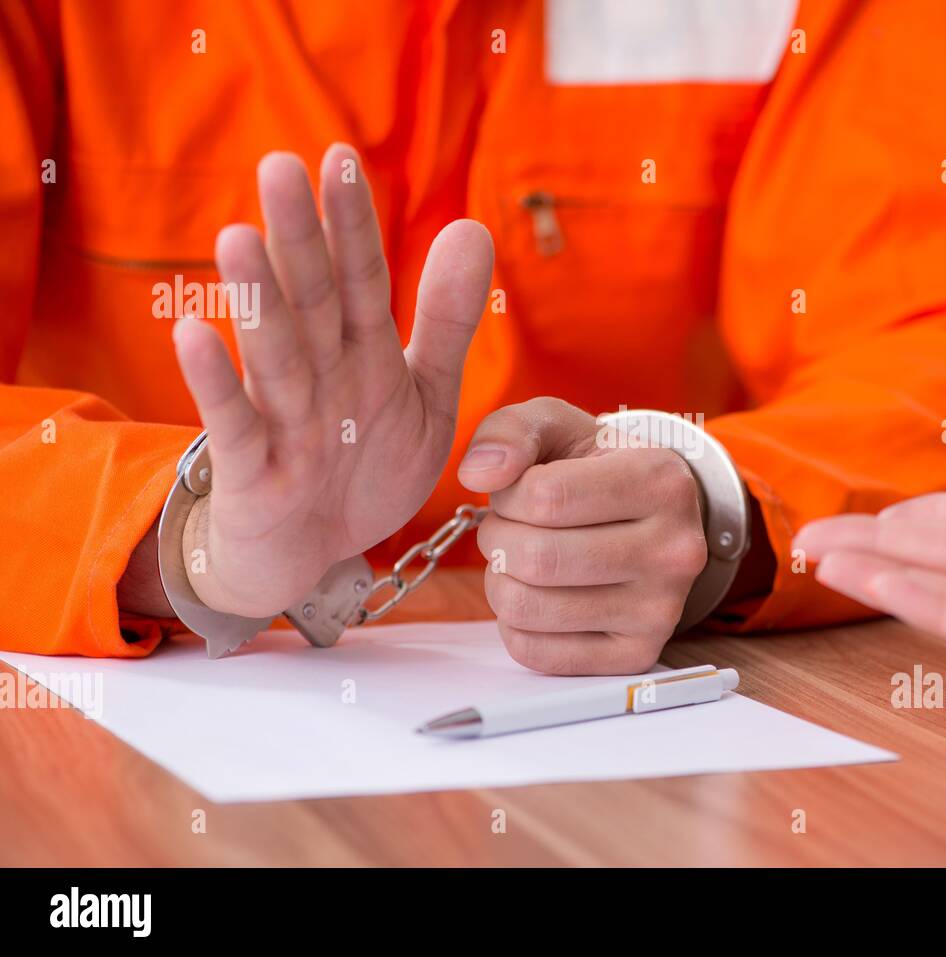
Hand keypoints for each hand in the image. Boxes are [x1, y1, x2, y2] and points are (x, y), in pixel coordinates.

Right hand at [171, 145, 492, 616]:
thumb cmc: (367, 464)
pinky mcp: (253, 473)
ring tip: (239, 238)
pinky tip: (195, 334)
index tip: (342, 159)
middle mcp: (321, 377)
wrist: (316, 555)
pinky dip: (218, 386)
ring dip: (258, 303)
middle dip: (301, 241)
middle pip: (311, 304)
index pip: (361, 281)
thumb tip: (473, 226)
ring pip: (274, 358)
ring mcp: (283, 423)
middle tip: (280, 167)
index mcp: (364, 354)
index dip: (353, 227)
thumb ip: (447, 320)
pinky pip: (236, 427)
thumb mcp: (424, 395)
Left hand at [458, 398, 707, 674]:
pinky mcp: (637, 654)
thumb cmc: (596, 469)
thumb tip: (478, 474)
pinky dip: (515, 624)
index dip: (508, 494)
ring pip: (529, 608)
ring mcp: (661, 611)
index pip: (544, 496)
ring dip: (500, 581)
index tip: (518, 491)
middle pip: (537, 558)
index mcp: (662, 482)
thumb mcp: (559, 427)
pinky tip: (537, 595)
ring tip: (519, 559)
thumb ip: (510, 431)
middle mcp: (675, 550)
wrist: (650, 520)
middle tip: (507, 528)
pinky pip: (536, 653)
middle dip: (498, 539)